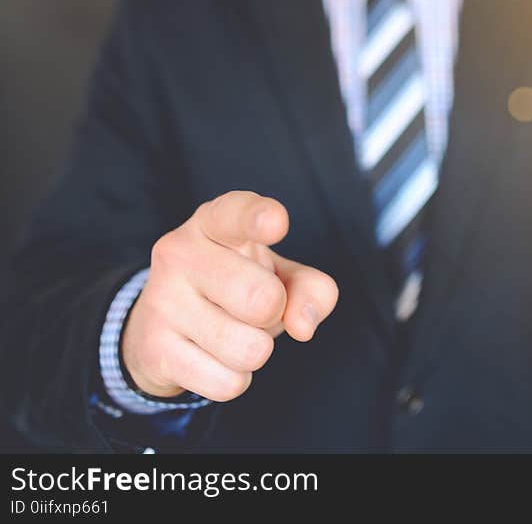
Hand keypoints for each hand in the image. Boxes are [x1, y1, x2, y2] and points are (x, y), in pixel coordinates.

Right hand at [121, 191, 337, 401]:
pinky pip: (227, 383)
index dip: (259, 218)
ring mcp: (162, 300)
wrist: (164, 325)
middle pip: (263, 300)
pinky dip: (234, 379)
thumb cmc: (239, 287)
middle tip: (257, 308)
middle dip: (275, 314)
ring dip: (256, 351)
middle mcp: (180, 252)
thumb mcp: (281, 276)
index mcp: (215, 223)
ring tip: (233, 332)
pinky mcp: (154, 349)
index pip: (235, 213)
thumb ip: (312, 290)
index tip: (277, 222)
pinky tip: (212, 358)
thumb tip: (302, 326)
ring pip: (249, 350)